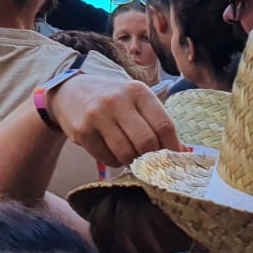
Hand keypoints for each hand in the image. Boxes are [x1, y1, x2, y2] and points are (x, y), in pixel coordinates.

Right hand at [43, 68, 179, 167]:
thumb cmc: (110, 98)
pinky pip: (107, 158)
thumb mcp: (134, 99)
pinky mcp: (82, 131)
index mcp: (137, 91)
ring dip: (133, 162)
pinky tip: (112, 151)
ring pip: (126, 153)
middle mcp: (117, 100)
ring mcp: (97, 115)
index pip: (164, 125)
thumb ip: (156, 121)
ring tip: (131, 157)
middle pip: (146, 142)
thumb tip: (184, 152)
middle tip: (150, 161)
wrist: (68, 92)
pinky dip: (114, 162)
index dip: (173, 148)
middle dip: (151, 158)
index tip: (174, 159)